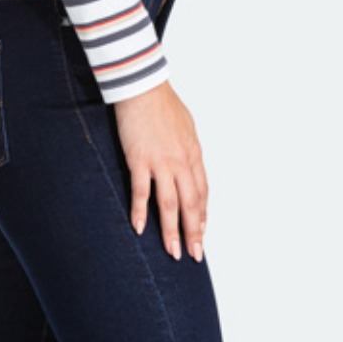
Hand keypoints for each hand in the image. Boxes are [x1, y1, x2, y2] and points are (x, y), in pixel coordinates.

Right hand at [112, 80, 207, 260]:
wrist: (143, 87)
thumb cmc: (162, 104)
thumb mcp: (186, 128)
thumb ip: (187, 151)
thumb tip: (188, 166)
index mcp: (194, 154)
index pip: (202, 192)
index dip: (202, 216)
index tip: (201, 233)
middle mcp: (182, 162)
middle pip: (191, 204)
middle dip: (194, 232)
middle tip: (194, 254)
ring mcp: (161, 162)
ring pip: (170, 204)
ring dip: (171, 230)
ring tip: (173, 251)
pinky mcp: (140, 160)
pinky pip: (141, 192)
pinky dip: (140, 212)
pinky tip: (140, 228)